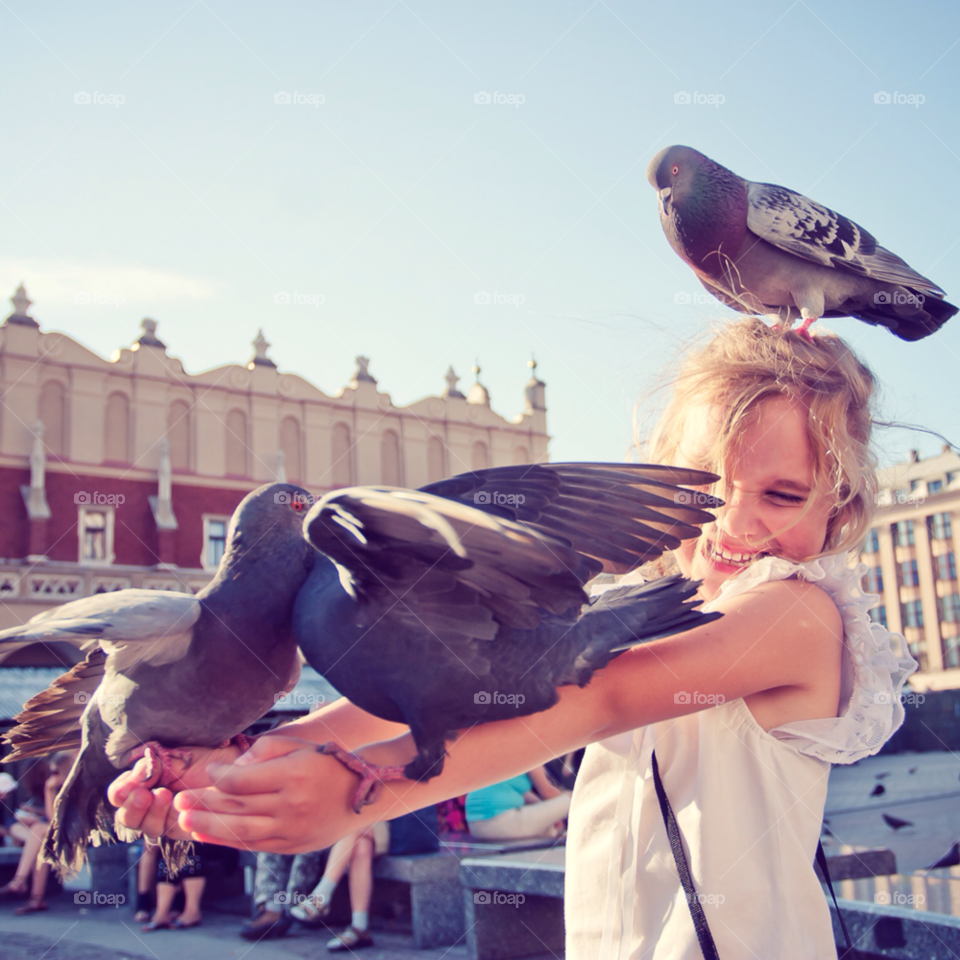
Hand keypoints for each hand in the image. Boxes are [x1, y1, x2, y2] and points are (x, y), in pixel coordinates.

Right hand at [108, 742, 241, 842]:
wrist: (238, 763)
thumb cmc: (207, 756)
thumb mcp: (177, 756)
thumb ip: (154, 765)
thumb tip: (137, 770)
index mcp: (146, 783)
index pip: (119, 794)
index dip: (121, 789)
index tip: (134, 777)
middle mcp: (153, 803)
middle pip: (126, 816)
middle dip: (132, 804)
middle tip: (144, 793)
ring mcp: (168, 818)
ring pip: (145, 827)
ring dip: (149, 812)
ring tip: (163, 795)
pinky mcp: (186, 828)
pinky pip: (169, 830)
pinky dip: (168, 819)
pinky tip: (175, 805)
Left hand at [173, 735, 358, 853]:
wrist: (362, 794)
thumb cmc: (326, 763)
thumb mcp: (299, 746)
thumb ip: (264, 750)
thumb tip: (233, 767)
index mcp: (293, 775)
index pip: (243, 781)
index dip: (219, 778)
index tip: (208, 772)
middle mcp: (292, 805)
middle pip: (237, 808)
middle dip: (203, 804)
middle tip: (178, 800)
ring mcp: (292, 830)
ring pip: (241, 830)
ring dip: (209, 826)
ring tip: (184, 820)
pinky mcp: (292, 846)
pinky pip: (254, 845)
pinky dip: (228, 841)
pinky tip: (207, 835)